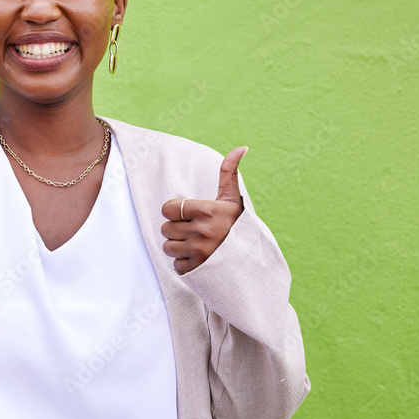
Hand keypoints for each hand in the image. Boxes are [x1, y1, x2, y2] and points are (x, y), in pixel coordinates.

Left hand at [161, 146, 247, 275]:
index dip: (175, 212)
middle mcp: (201, 231)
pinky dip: (185, 264)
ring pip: (168, 247)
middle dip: (177, 230)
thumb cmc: (238, 226)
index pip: (168, 209)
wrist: (252, 260)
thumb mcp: (232, 199)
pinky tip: (199, 259)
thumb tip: (241, 148)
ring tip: (197, 245)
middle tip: (195, 231)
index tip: (189, 215)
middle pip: (166, 229)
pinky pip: (176, 265)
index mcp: (207, 211)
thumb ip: (228, 173)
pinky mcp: (196, 269)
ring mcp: (198, 252)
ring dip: (179, 247)